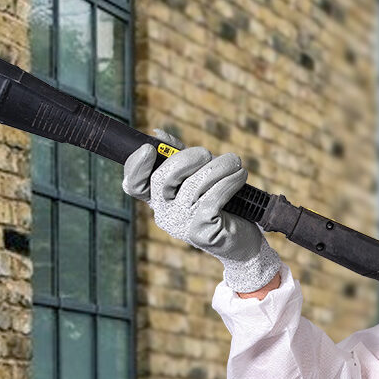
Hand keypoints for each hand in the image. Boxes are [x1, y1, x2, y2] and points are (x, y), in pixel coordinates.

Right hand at [122, 131, 281, 292]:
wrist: (243, 243)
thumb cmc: (222, 208)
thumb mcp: (199, 181)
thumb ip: (179, 160)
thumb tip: (159, 135)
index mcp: (159, 200)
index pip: (134, 185)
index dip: (136, 166)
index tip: (149, 149)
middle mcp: (164, 214)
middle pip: (162, 178)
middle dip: (187, 158)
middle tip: (207, 154)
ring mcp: (181, 225)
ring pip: (193, 185)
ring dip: (218, 167)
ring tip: (234, 162)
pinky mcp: (201, 231)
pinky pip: (213, 197)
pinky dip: (229, 181)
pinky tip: (239, 176)